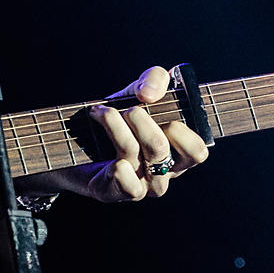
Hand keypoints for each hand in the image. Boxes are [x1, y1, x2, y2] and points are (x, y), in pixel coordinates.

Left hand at [27, 66, 209, 202]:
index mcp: (177, 152)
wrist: (76, 140)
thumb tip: (150, 94)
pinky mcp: (113, 193)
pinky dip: (121, 172)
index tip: (165, 114)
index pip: (197, 151)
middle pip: (161, 149)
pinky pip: (126, 187)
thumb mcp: (139, 91)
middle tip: (129, 110)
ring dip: (119, 130)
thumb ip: (155, 79)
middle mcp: (162, 172)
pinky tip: (113, 162)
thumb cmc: (119, 117)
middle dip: (143, 122)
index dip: (183, 132)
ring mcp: (139, 185)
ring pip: (138, 158)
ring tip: (104, 113)